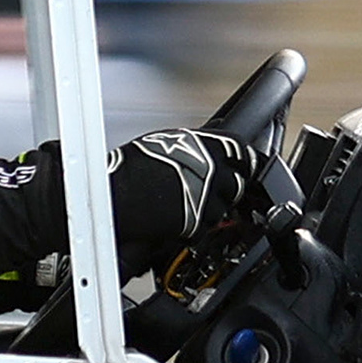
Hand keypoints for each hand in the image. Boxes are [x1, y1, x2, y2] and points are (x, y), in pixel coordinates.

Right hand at [108, 127, 262, 263]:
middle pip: (237, 183)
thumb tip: (215, 137)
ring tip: (187, 204)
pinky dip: (199, 224)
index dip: (243, 162)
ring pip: (225, 206)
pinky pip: (209, 225)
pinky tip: (180, 217)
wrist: (118, 195)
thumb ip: (198, 143)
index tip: (243, 167)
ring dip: (212, 208)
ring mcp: (208, 196)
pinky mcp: (200, 220)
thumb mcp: (168, 141)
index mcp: (205, 146)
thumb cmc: (132, 167)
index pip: (241, 152)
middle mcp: (211, 170)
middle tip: (210, 191)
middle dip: (227, 188)